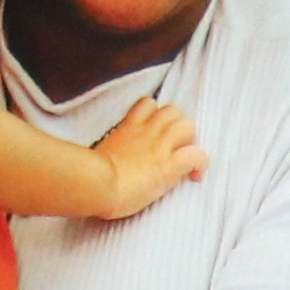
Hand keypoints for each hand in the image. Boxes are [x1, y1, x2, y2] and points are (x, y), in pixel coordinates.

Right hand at [82, 94, 207, 218]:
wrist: (94, 185)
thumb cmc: (89, 175)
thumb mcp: (97, 155)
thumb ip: (108, 152)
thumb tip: (105, 161)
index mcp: (127, 130)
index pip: (147, 105)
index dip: (157, 115)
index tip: (157, 133)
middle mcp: (146, 133)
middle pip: (173, 110)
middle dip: (179, 124)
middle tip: (175, 145)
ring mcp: (159, 147)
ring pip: (187, 125)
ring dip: (190, 140)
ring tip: (185, 156)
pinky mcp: (170, 166)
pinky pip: (197, 155)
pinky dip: (200, 164)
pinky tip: (195, 175)